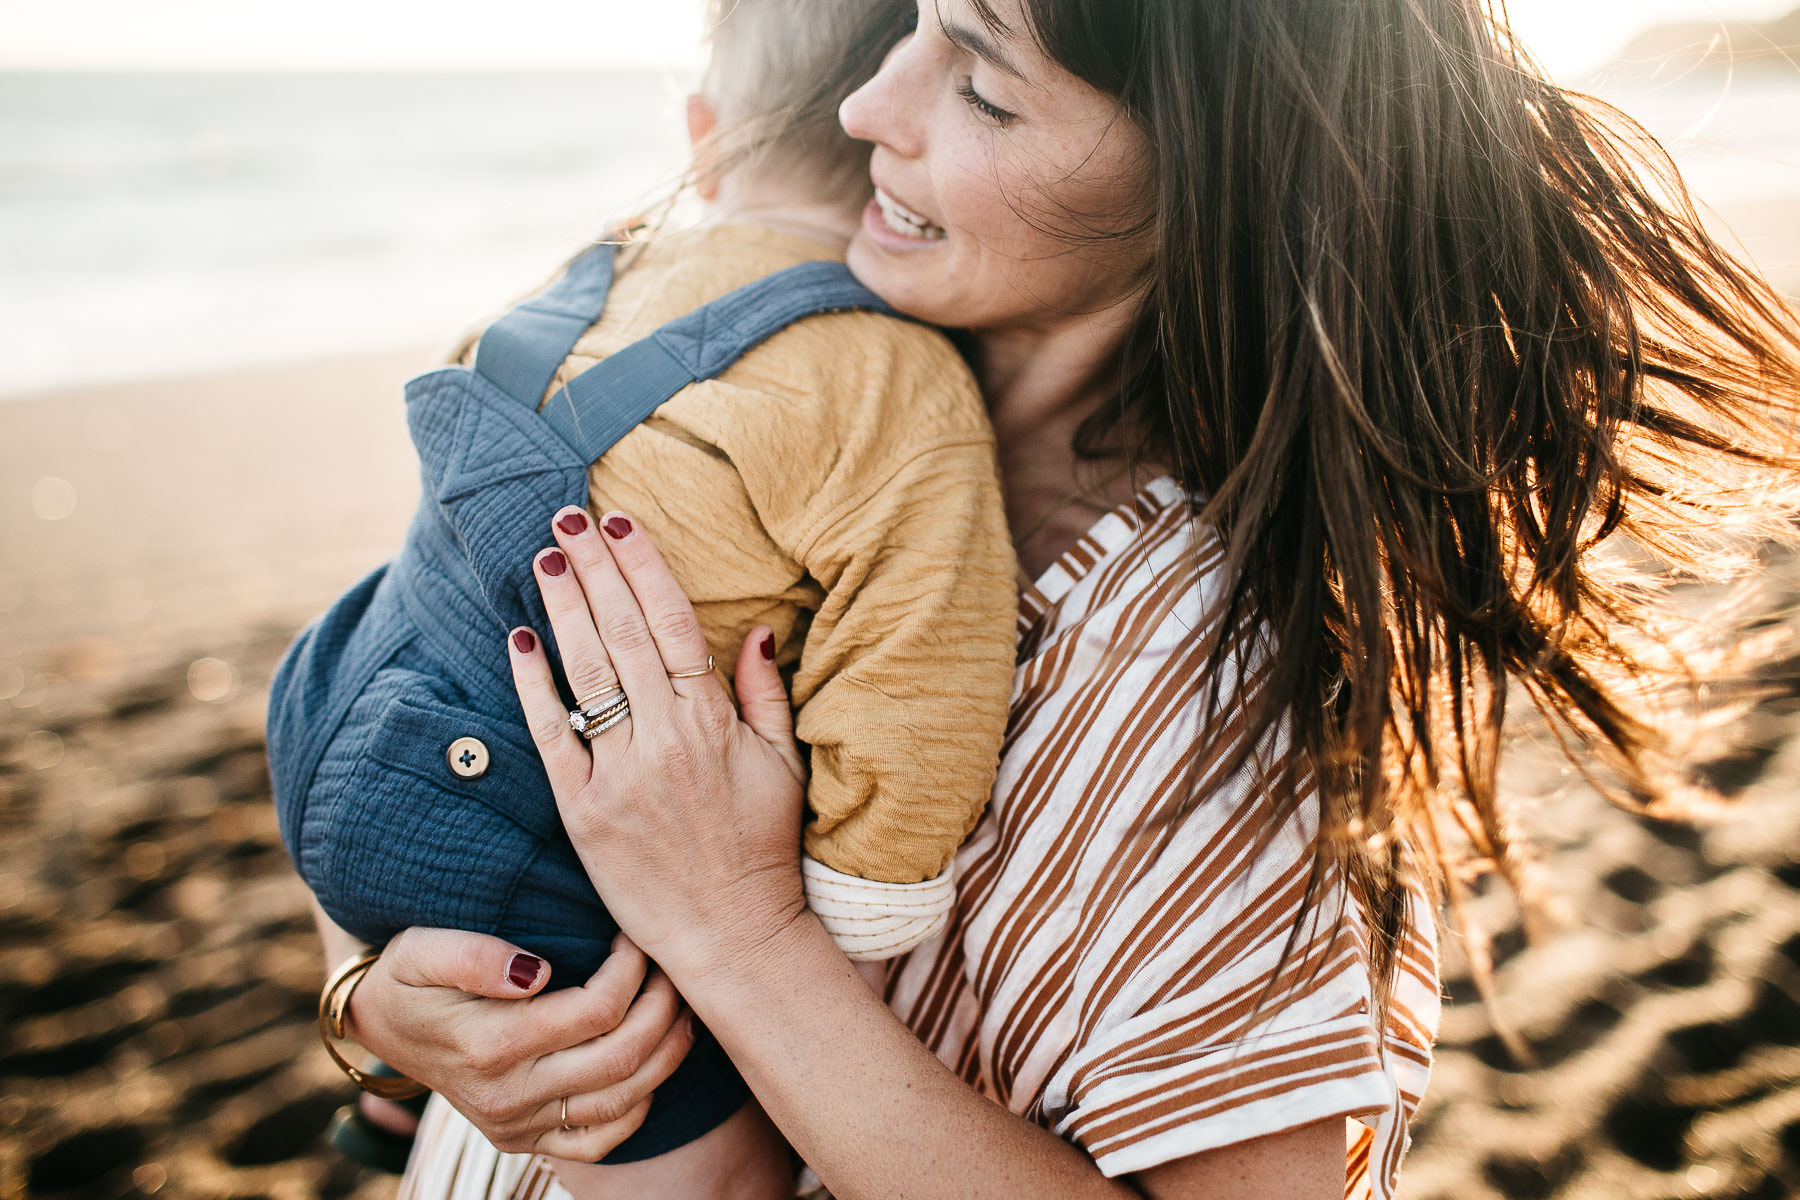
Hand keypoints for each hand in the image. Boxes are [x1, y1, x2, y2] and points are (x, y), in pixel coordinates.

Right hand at [342, 926, 692, 1160]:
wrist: (381, 1024)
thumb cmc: (408, 975)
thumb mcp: (421, 949)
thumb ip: (473, 955)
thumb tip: (536, 971)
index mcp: (487, 1046)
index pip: (596, 1010)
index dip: (631, 968)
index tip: (632, 934)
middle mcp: (507, 1096)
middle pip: (621, 1058)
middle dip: (662, 1005)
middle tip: (668, 966)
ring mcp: (518, 1125)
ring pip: (624, 1102)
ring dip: (667, 1052)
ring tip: (678, 1006)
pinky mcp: (525, 1140)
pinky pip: (599, 1141)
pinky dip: (638, 1106)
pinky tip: (650, 1063)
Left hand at [506, 506, 810, 977]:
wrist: (731, 934)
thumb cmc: (762, 846)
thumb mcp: (781, 764)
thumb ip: (765, 694)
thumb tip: (755, 629)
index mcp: (712, 722)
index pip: (672, 624)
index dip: (643, 568)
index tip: (620, 524)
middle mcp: (664, 740)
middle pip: (622, 634)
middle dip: (592, 569)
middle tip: (565, 518)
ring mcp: (620, 775)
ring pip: (586, 673)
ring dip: (562, 609)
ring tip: (543, 559)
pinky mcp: (583, 811)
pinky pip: (551, 735)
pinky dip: (533, 686)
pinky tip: (519, 640)